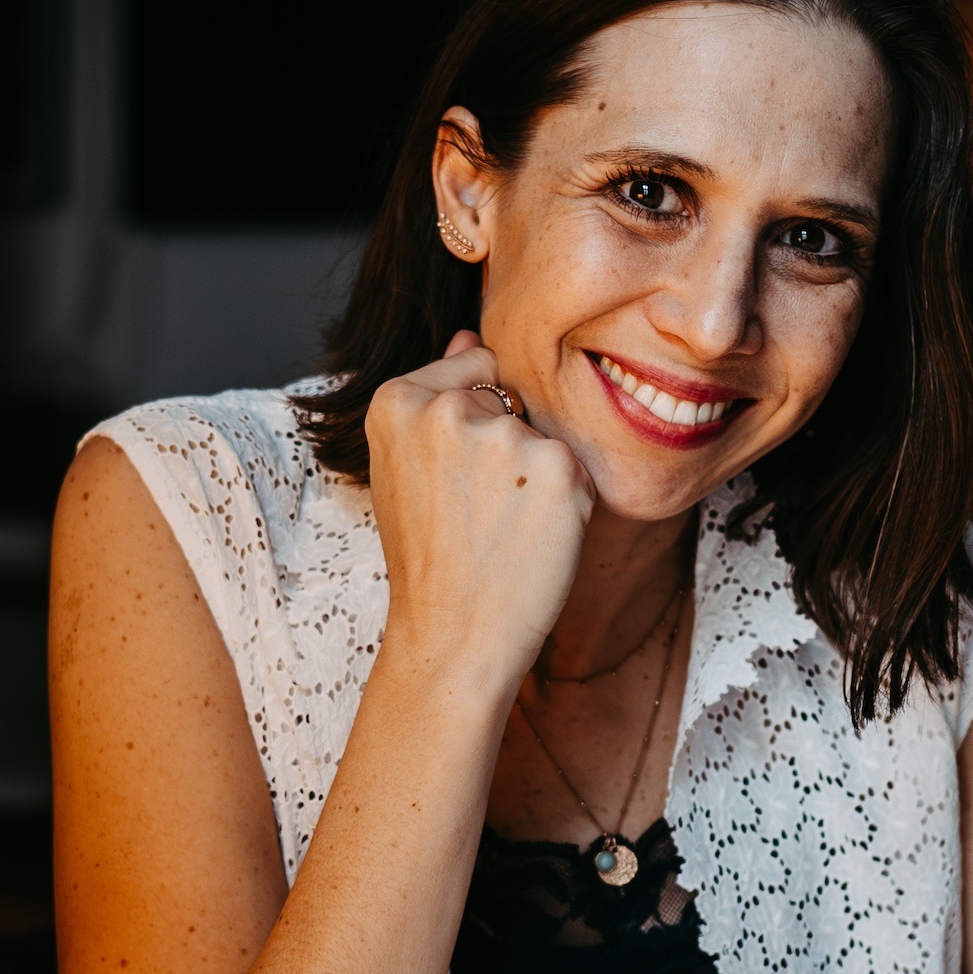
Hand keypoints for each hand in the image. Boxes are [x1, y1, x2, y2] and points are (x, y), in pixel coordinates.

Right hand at [365, 331, 593, 698]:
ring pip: (544, 435)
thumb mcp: (405, 469)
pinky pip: (576, 468)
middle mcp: (448, 408)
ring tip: (502, 530)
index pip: (472, 369)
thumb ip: (436, 395)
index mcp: (396, 399)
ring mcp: (506, 436)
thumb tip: (470, 336)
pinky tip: (533, 539)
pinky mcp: (559, 468)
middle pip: (510, 400)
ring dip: (538, 476)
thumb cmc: (429, 559)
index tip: (451, 482)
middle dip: (505, 449)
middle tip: (475, 515)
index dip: (472, 429)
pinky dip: (568, 503)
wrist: (452, 637)